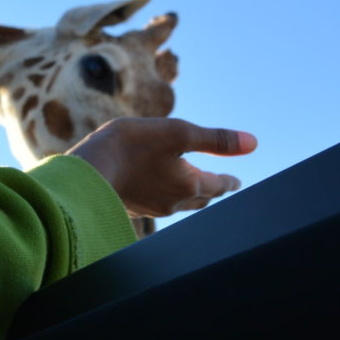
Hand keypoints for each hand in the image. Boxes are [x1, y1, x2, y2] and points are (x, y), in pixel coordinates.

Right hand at [67, 117, 257, 217]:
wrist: (87, 170)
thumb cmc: (131, 148)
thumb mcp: (177, 132)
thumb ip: (215, 139)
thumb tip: (253, 142)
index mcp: (189, 184)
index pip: (218, 185)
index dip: (229, 181)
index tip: (236, 181)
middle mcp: (173, 202)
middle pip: (200, 198)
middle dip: (210, 190)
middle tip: (216, 184)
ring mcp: (149, 207)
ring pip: (177, 203)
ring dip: (187, 194)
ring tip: (186, 184)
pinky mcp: (129, 205)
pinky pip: (154, 202)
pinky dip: (162, 194)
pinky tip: (153, 186)